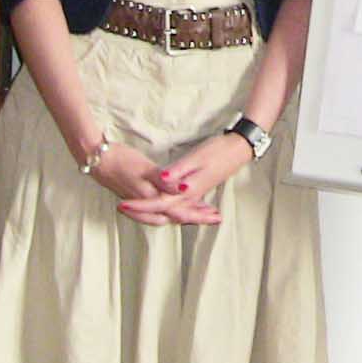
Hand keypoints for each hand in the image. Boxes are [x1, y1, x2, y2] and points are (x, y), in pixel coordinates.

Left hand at [117, 132, 252, 226]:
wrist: (240, 149)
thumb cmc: (219, 150)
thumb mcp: (196, 158)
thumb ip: (178, 171)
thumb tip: (162, 183)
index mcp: (187, 191)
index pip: (158, 204)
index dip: (139, 205)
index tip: (121, 205)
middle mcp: (189, 196)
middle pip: (163, 212)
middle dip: (142, 213)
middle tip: (122, 210)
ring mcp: (194, 193)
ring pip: (171, 211)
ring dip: (153, 213)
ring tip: (135, 211)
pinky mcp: (197, 187)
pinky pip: (179, 205)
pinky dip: (167, 207)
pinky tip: (164, 205)